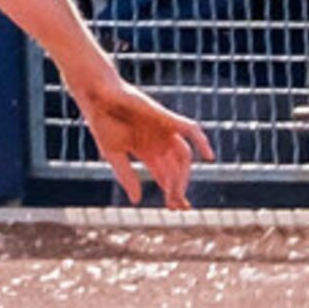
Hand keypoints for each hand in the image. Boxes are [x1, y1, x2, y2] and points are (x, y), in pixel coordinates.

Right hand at [68, 70, 214, 207]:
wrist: (99, 97)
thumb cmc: (103, 123)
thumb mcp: (113, 154)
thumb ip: (126, 175)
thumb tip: (136, 201)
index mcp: (147, 152)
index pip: (166, 176)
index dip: (172, 193)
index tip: (177, 210)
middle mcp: (159, 143)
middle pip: (176, 169)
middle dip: (177, 188)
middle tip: (175, 206)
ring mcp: (165, 130)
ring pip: (183, 156)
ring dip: (182, 176)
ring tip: (177, 193)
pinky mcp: (167, 118)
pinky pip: (191, 129)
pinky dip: (202, 141)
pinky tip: (209, 156)